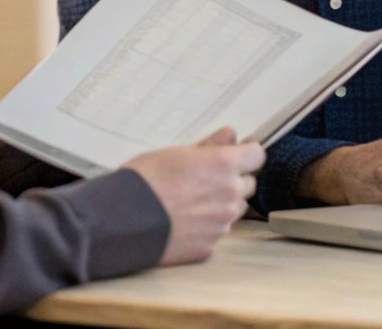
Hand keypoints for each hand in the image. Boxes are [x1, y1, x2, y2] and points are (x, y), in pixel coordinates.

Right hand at [124, 128, 264, 265]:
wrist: (125, 220)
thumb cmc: (146, 180)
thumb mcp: (176, 152)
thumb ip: (210, 145)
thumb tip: (230, 135)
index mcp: (224, 166)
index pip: (257, 155)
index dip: (245, 155)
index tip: (234, 156)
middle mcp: (230, 195)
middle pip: (247, 184)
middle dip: (233, 180)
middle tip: (204, 180)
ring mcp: (222, 223)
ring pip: (233, 210)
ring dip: (221, 205)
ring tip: (191, 203)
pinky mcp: (210, 246)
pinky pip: (217, 233)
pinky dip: (206, 228)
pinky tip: (183, 223)